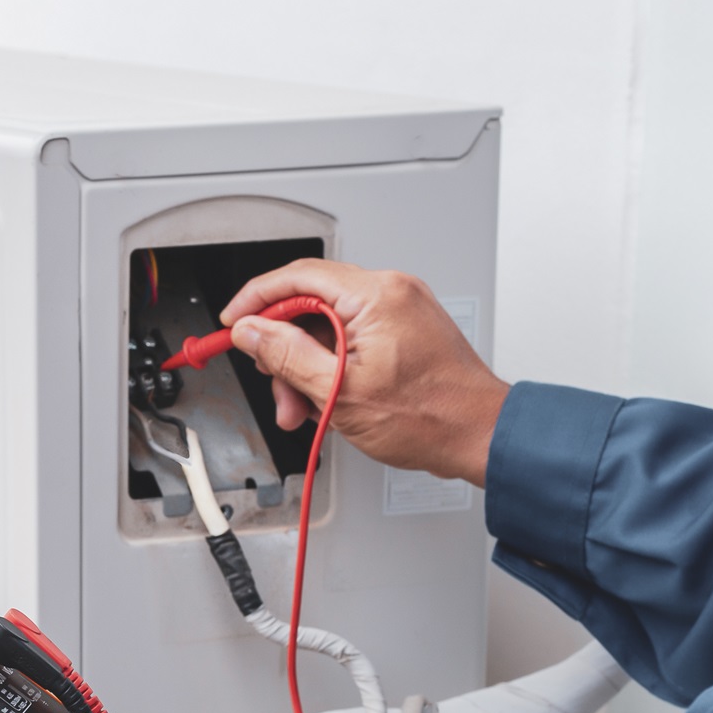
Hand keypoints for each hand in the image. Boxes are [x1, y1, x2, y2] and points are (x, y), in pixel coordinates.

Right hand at [219, 261, 509, 486]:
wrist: (478, 434)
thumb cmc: (429, 417)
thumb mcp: (339, 392)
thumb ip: (287, 356)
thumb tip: (251, 331)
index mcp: (376, 296)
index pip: (297, 277)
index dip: (255, 300)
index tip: (233, 323)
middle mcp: (390, 291)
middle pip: (310, 303)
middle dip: (283, 347)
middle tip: (273, 384)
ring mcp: (400, 308)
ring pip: (328, 324)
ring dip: (306, 364)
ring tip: (302, 408)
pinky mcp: (404, 327)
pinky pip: (351, 335)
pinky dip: (330, 364)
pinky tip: (326, 398)